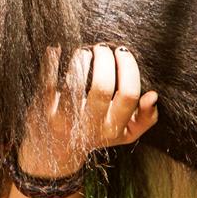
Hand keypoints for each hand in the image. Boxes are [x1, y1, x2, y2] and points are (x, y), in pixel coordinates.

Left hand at [17, 44, 158, 176]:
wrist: (54, 150)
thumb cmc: (95, 133)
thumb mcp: (125, 133)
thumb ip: (145, 117)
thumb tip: (153, 95)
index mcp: (113, 129)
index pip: (128, 94)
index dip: (129, 68)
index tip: (122, 52)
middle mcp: (89, 126)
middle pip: (102, 87)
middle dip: (105, 59)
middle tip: (102, 47)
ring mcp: (65, 118)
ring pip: (74, 83)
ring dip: (81, 58)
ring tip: (84, 51)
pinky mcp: (43, 109)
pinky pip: (47, 80)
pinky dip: (52, 60)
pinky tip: (57, 49)